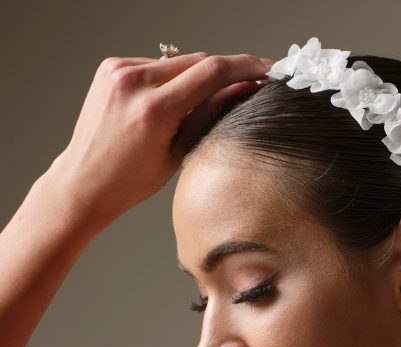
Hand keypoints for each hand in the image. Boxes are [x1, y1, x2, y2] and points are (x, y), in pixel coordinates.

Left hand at [50, 51, 273, 231]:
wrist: (84, 181)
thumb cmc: (130, 180)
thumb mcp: (179, 152)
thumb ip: (211, 113)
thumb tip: (243, 88)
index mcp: (154, 110)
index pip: (211, 72)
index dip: (244, 66)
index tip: (265, 68)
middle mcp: (134, 82)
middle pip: (196, 60)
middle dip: (224, 71)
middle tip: (246, 83)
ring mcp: (119, 71)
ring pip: (177, 62)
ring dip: (195, 76)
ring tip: (196, 105)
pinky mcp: (112, 67)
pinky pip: (155, 65)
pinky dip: (169, 78)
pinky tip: (167, 103)